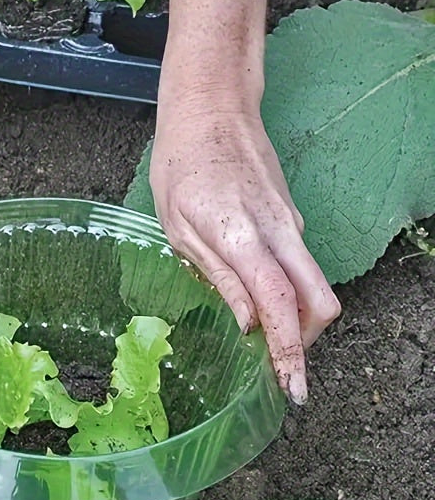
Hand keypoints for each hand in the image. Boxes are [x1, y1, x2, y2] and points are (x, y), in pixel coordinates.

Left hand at [149, 101, 340, 403]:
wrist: (212, 109)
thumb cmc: (182, 167)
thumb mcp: (180, 229)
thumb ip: (220, 277)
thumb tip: (248, 326)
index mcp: (244, 238)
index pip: (281, 305)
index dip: (291, 352)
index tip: (293, 389)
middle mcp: (280, 232)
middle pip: (320, 302)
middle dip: (304, 342)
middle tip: (276, 367)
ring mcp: (291, 224)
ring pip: (313, 286)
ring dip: (295, 318)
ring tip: (260, 337)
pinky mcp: (290, 218)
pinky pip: (299, 266)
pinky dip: (286, 291)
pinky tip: (255, 295)